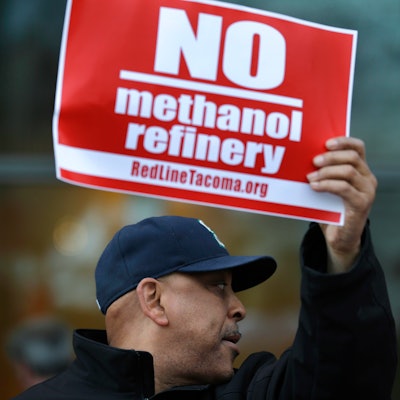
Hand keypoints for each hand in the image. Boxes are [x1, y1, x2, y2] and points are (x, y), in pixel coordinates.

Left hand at [307, 137, 376, 272]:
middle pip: (352, 157)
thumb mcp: (326, 187)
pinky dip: (326, 185)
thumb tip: (303, 159)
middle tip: (313, 161)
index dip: (343, 141)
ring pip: (348, 171)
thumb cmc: (330, 209)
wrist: (339, 237)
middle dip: (330, 156)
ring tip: (310, 177)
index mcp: (360, 170)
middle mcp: (367, 178)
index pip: (358, 147)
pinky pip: (343, 188)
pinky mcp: (362, 204)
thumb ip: (322, 173)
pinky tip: (314, 187)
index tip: (325, 143)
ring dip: (325, 171)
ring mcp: (367, 191)